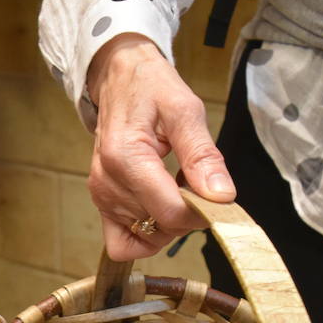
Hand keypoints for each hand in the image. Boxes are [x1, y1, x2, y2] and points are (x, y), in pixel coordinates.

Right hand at [85, 33, 235, 259]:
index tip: (214, 194)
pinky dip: (146, 235)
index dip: (201, 213)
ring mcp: (101, 197)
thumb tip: (221, 196)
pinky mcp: (101, 204)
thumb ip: (202, 155)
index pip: (171, 214)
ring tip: (174, 187)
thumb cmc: (151, 89)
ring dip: (168, 221)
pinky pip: (123, 243)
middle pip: (160, 228)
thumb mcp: (185, 110)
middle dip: (187, 215)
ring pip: (146, 237)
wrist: (119, 79)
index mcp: (126, 158)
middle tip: (195, 183)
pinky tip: (158, 209)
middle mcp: (108, 183)